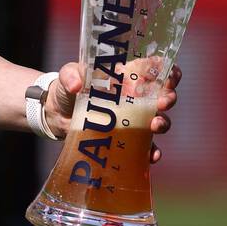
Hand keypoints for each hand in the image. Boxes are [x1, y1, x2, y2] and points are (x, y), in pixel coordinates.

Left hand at [45, 61, 181, 163]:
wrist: (57, 113)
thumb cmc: (67, 88)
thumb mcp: (68, 75)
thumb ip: (71, 75)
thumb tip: (77, 85)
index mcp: (127, 76)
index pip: (157, 70)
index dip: (169, 72)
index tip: (170, 77)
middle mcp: (136, 97)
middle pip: (163, 95)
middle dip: (169, 98)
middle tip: (162, 103)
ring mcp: (134, 118)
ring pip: (159, 120)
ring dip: (163, 123)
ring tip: (155, 125)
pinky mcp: (127, 138)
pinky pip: (146, 146)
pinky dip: (152, 151)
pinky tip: (152, 155)